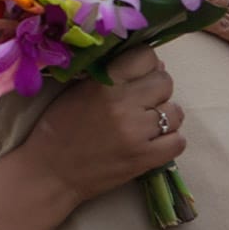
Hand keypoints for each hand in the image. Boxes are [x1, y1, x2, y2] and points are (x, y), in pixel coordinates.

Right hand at [28, 45, 185, 203]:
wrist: (49, 173)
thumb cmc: (57, 129)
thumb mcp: (77, 90)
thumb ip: (110, 74)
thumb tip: (153, 65)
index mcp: (105, 84)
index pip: (146, 57)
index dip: (146, 64)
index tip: (139, 75)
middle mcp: (125, 105)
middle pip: (165, 82)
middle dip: (157, 89)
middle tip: (143, 101)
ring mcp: (138, 133)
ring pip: (176, 112)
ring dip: (165, 116)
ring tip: (147, 124)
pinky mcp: (145, 159)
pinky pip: (179, 142)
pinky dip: (170, 141)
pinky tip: (154, 142)